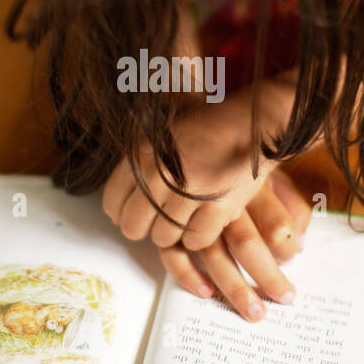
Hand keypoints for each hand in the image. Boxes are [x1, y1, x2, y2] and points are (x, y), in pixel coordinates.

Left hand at [102, 91, 276, 252]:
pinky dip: (196, 237)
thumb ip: (136, 163)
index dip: (119, 212)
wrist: (252, 123)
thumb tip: (115, 213)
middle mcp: (160, 176)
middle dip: (142, 227)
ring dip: (171, 232)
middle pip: (133, 226)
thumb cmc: (206, 125)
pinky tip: (201, 223)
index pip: (111, 202)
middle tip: (155, 221)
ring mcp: (189, 194)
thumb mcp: (160, 129)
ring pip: (163, 237)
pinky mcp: (218, 208)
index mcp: (142, 154)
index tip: (129, 213)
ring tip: (181, 218)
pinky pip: (195, 240)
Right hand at [157, 170, 311, 319]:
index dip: (287, 244)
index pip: (274, 220)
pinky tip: (206, 292)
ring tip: (254, 313)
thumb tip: (300, 240)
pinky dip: (188, 275)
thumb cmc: (232, 161)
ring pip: (213, 255)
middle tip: (286, 299)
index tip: (294, 260)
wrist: (180, 142)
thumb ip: (289, 202)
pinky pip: (173, 254)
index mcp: (249, 185)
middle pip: (246, 243)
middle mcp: (220, 200)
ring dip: (234, 287)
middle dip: (268, 276)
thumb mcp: (267, 171)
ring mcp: (190, 213)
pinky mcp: (166, 222)